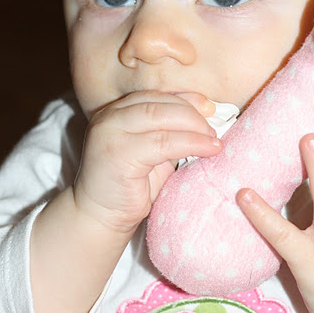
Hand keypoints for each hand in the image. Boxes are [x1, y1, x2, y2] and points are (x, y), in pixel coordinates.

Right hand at [74, 91, 221, 236]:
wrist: (99, 217)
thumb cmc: (129, 187)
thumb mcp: (153, 152)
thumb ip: (170, 132)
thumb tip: (205, 115)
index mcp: (116, 112)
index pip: (155, 96)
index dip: (186, 99)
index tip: (210, 108)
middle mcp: (109, 118)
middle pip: (159, 104)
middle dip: (192, 114)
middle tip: (212, 130)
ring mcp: (110, 133)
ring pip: (161, 119)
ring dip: (194, 128)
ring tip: (214, 141)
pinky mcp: (118, 154)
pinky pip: (162, 143)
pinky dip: (190, 143)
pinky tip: (208, 150)